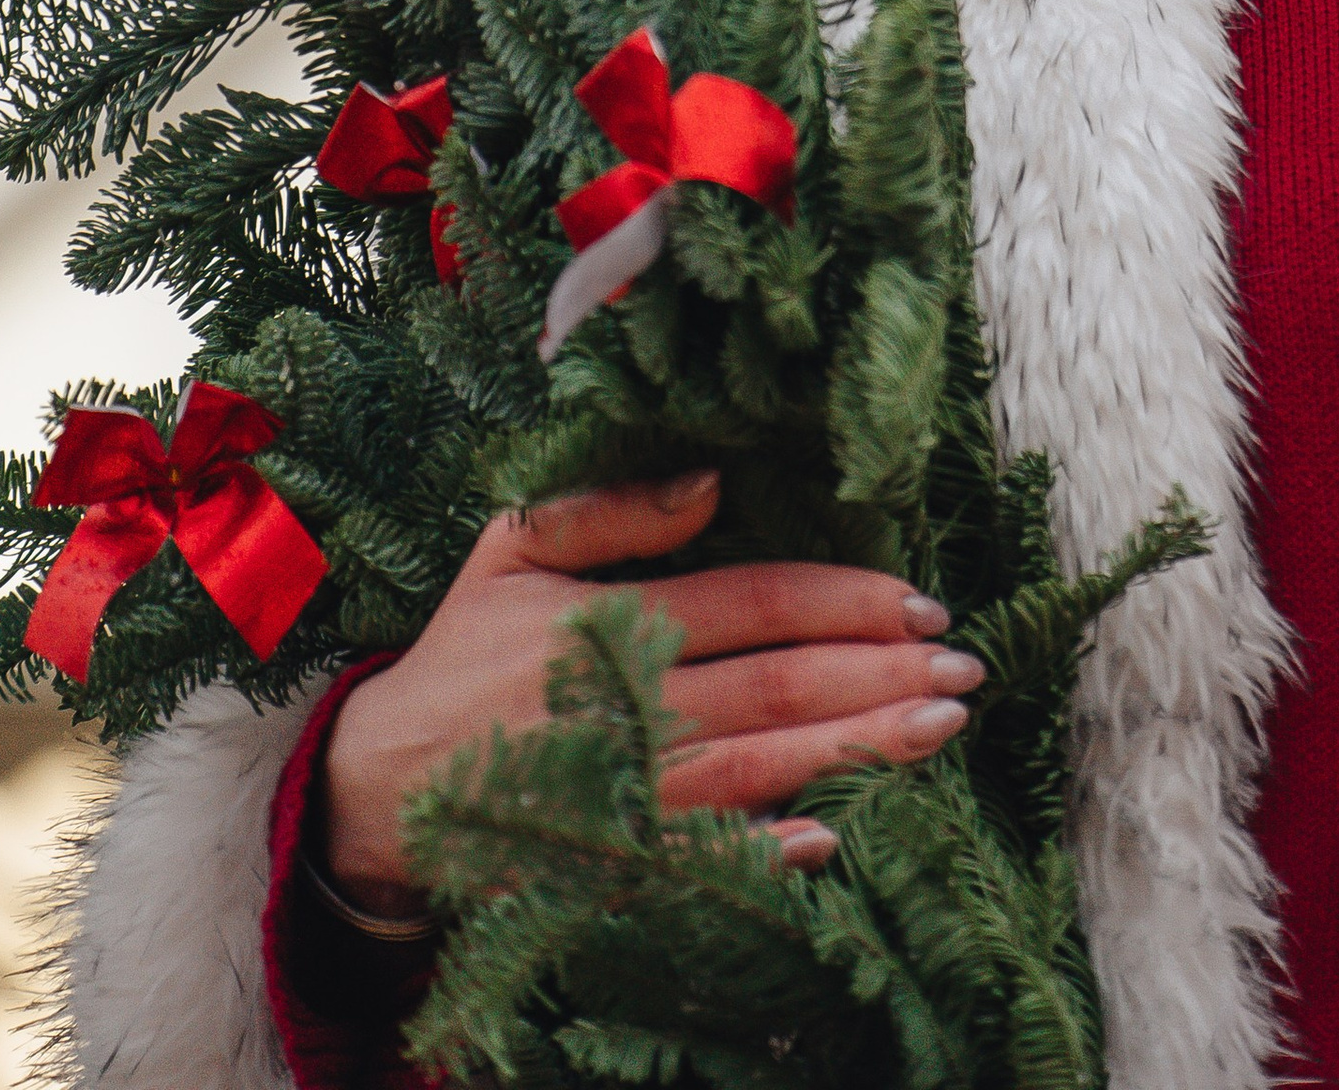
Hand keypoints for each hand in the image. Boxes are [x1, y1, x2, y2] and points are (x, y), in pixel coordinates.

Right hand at [319, 471, 976, 907]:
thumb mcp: (512, 551)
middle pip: (777, 686)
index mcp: (610, 619)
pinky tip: (833, 838)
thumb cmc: (459, 656)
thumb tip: (714, 478)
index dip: (846, 599)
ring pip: (760, 768)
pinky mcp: (607, 859)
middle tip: (965, 668)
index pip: (756, 601)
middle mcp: (625, 703)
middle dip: (880, 674)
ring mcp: (620, 790)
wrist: (373, 792)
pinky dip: (766, 851)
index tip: (922, 600)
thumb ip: (612, 510)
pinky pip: (701, 858)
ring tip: (940, 731)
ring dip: (857, 751)